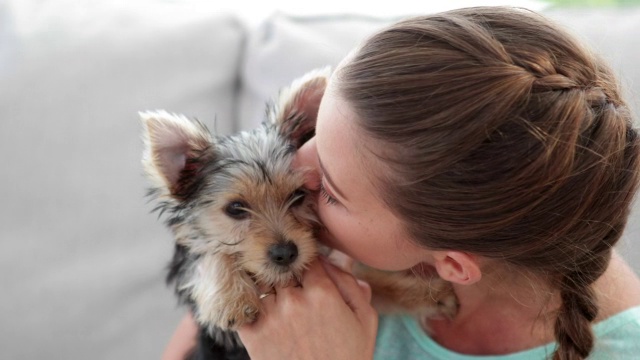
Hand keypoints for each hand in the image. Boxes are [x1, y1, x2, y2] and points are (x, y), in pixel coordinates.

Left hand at [237, 258, 377, 359]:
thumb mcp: (364, 320)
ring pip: (262, 284)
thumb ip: (351, 285)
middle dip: (287, 275)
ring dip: (268, 288)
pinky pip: (243, 306)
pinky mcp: (253, 334)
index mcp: (322, 293)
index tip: (309, 272)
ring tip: (276, 300)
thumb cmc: (348, 358)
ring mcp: (270, 316)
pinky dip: (247, 303)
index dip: (309, 263)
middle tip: (292, 285)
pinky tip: (256, 310)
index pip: (309, 260)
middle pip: (283, 270)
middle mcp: (294, 300)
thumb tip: (334, 262)